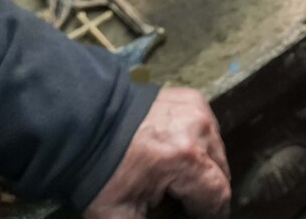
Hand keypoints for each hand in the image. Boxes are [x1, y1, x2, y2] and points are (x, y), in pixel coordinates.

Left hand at [85, 87, 230, 218]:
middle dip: (204, 191)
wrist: (84, 124)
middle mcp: (201, 131)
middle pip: (221, 172)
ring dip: (203, 167)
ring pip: (217, 150)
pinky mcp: (193, 99)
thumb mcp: (121, 215)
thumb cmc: (102, 174)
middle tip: (179, 201)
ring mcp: (198, 111)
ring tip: (175, 175)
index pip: (218, 194)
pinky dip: (198, 144)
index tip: (195, 217)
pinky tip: (174, 152)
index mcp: (186, 160)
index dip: (210, 213)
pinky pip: (207, 130)